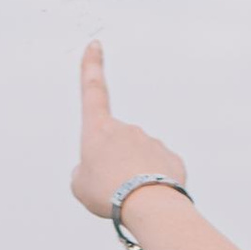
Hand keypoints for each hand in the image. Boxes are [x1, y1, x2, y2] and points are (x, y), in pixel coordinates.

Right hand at [71, 41, 185, 225]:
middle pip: (116, 146)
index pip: (93, 90)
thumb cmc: (108, 192)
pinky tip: (150, 197)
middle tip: (112, 189)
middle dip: (114, 167)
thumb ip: (84, 171)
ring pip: (138, 160)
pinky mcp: (170, 157)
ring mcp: (151, 141)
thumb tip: (98, 169)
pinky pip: (158, 170)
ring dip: (133, 178)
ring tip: (131, 197)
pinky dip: (152, 184)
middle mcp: (127, 129)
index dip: (91, 66)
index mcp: (99, 129)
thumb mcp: (79, 185)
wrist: (147, 204)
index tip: (95, 46)